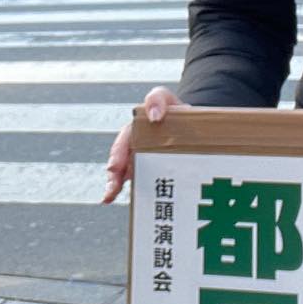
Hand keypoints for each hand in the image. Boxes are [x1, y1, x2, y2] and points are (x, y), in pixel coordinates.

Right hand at [102, 86, 184, 202]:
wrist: (193, 127)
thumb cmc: (176, 113)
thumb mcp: (166, 98)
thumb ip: (156, 98)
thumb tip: (153, 116)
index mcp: (136, 129)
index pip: (124, 140)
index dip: (118, 153)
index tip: (115, 167)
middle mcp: (134, 145)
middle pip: (119, 160)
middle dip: (114, 174)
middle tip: (111, 186)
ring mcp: (141, 160)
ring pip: (124, 174)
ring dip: (115, 185)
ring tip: (109, 196)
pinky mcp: (150, 173)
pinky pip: (139, 183)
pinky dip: (133, 195)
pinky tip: (129, 205)